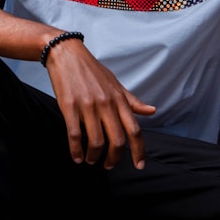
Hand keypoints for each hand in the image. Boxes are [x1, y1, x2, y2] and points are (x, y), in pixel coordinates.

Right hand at [44, 37, 155, 169]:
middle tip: (109, 166)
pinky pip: (74, 134)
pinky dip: (76, 150)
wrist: (67, 53)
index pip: (135, 130)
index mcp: (119, 99)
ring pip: (96, 141)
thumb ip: (132, 101)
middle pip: (117, 140)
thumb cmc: (92, 70)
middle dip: (114, 159)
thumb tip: (152, 111)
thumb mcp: (116, 84)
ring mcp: (88, 105)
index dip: (139, 150)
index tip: (139, 165)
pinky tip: (76, 157)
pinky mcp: (69, 106)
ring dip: (94, 157)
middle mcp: (106, 104)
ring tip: (91, 160)